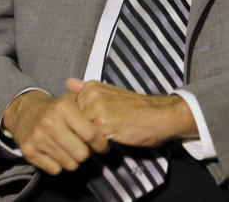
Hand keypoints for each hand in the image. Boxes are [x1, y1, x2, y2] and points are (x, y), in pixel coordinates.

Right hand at [2, 90, 108, 174]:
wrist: (25, 111)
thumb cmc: (54, 108)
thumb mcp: (71, 100)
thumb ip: (90, 109)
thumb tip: (109, 122)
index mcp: (63, 108)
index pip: (90, 134)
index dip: (101, 142)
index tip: (103, 144)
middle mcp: (50, 122)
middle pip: (81, 153)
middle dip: (88, 153)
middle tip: (87, 149)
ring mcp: (38, 138)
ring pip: (70, 164)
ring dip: (74, 160)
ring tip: (72, 149)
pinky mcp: (29, 151)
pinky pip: (55, 169)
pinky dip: (60, 164)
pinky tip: (59, 153)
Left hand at [66, 78, 197, 146]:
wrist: (159, 115)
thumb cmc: (136, 108)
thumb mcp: (110, 93)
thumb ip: (86, 90)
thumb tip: (68, 82)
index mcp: (91, 87)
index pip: (71, 112)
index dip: (84, 122)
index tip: (100, 120)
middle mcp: (91, 96)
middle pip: (74, 124)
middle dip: (86, 132)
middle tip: (108, 128)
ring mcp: (97, 110)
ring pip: (81, 134)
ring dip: (93, 140)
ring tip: (112, 132)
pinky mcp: (104, 126)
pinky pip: (92, 143)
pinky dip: (102, 145)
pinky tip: (116, 137)